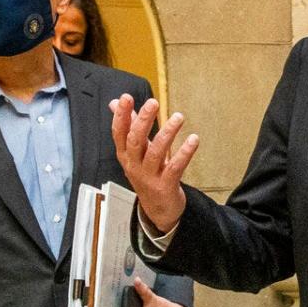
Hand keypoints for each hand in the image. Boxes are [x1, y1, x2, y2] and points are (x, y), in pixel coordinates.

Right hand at [109, 95, 198, 232]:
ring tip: (179, 117)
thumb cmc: (147, 174)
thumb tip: (114, 102)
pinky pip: (175, 167)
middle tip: (153, 103)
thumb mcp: (135, 151)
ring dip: (167, 133)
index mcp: (125, 155)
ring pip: (156, 153)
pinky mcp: (165, 185)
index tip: (126, 97)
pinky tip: (193, 139)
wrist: (158, 209)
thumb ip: (127, 126)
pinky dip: (184, 152)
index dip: (120, 115)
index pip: (118, 133)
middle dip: (143, 121)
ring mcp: (149, 177)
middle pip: (135, 141)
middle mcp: (134, 165)